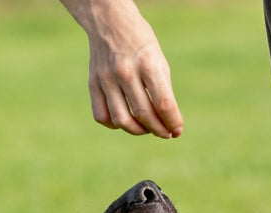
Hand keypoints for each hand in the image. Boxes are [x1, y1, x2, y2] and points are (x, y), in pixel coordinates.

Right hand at [61, 0, 183, 137]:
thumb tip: (169, 123)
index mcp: (148, 63)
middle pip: (143, 115)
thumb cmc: (140, 43)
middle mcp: (126, 71)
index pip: (163, 103)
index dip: (172, 122)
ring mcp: (107, 78)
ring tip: (146, 128)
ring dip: (137, 131)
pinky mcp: (93, 83)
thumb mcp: (158, 61)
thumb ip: (163, 91)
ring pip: (122, 121)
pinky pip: (102, 116)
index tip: (177, 130)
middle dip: (158, 130)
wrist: (110, 21)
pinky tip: (125, 119)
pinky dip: (115, 125)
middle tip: (165, 133)